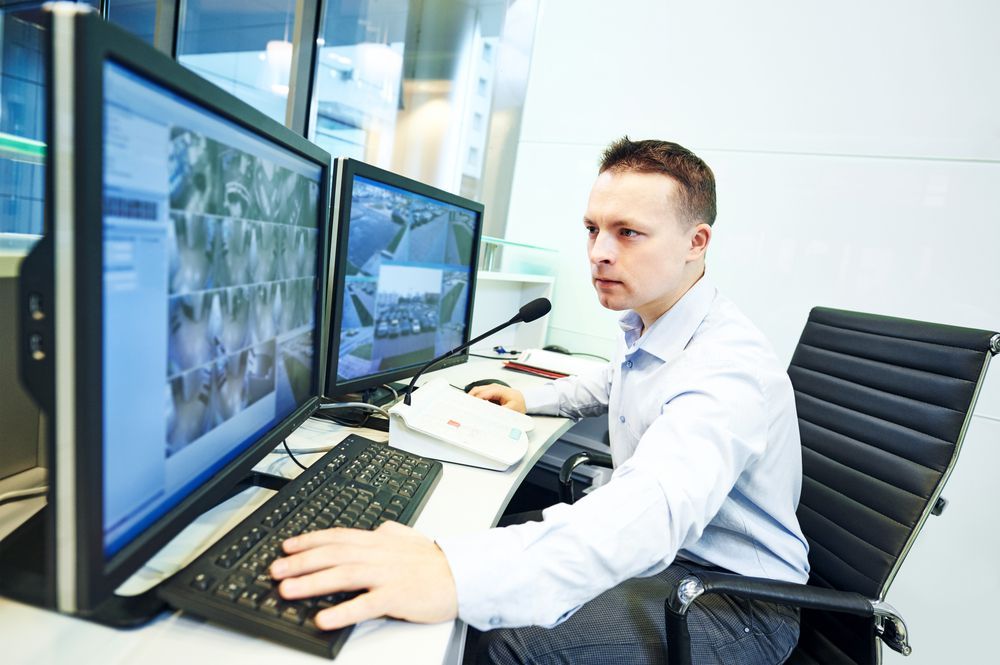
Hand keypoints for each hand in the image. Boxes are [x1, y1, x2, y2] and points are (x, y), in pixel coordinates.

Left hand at [268, 521, 457, 629]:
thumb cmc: (434, 561)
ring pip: (343, 575)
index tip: (286, 546)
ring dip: (312, 582)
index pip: (337, 536)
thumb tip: (376, 528)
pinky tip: (324, 619)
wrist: (462, 575)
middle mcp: (378, 554)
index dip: (308, 540)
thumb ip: (388, 533)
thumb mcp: (407, 538)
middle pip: (333, 554)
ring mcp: (387, 574)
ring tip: (287, 590)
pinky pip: (365, 604)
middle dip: (300, 561)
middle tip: (275, 570)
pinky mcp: (397, 596)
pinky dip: (343, 611)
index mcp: (378, 540)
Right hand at [468, 384, 525, 412]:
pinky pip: (479, 396)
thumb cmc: (519, 403)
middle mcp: (493, 388)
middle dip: (470, 399)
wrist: (524, 400)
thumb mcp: (513, 409)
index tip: (470, 409)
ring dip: (471, 400)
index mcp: (498, 390)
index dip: (475, 401)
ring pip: (476, 392)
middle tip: (464, 409)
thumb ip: (503, 411)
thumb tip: (493, 414)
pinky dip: (474, 401)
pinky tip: (472, 408)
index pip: (483, 394)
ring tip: (466, 409)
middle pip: (477, 391)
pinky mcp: (489, 394)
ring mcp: (490, 390)